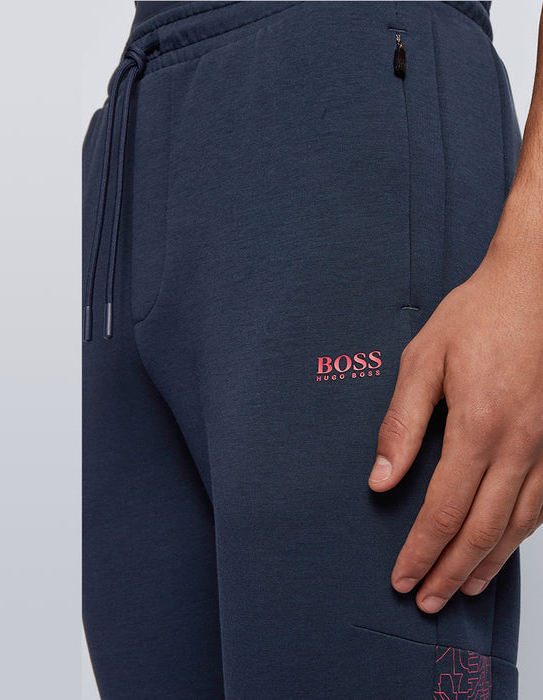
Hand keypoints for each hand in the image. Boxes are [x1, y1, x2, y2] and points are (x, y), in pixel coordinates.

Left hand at [368, 234, 542, 614]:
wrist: (537, 285)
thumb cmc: (478, 316)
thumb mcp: (424, 360)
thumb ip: (401, 423)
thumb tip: (381, 480)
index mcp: (478, 426)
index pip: (444, 509)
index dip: (421, 550)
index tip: (401, 577)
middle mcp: (520, 445)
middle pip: (483, 529)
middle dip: (450, 570)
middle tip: (427, 600)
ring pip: (519, 524)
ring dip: (488, 563)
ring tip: (462, 587)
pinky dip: (522, 535)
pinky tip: (505, 547)